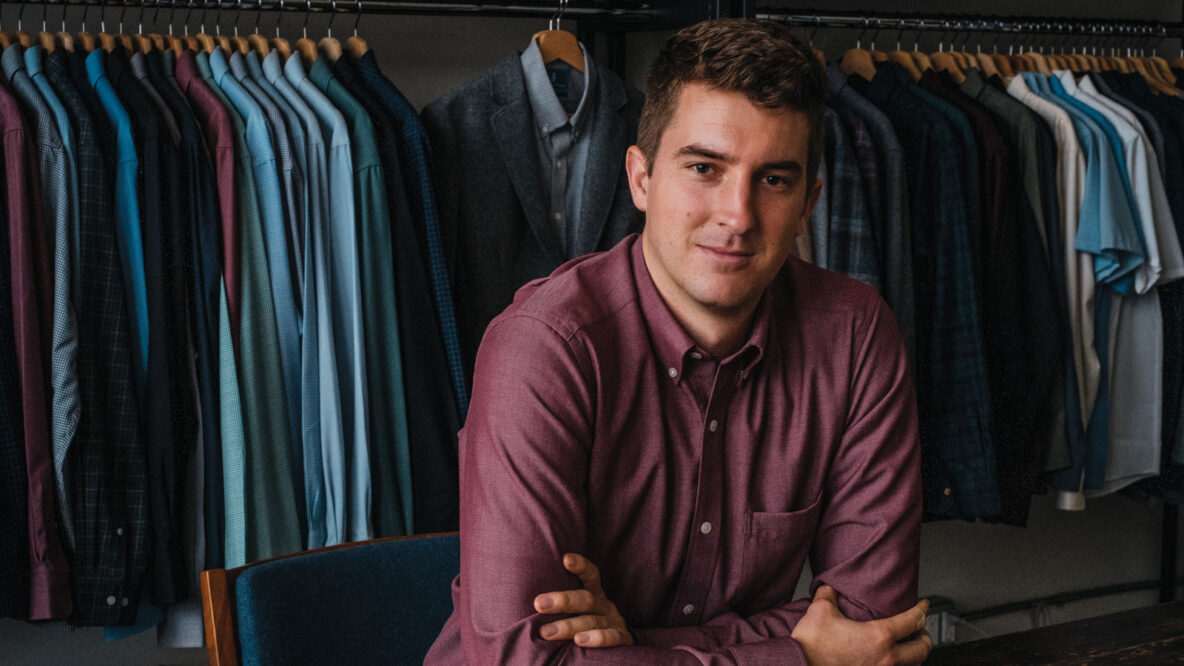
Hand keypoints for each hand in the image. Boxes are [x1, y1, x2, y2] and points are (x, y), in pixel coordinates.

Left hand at [533, 553, 634, 647]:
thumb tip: (525, 603)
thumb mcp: (578, 613)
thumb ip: (559, 607)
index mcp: (595, 595)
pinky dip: (597, 638)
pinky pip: (612, 638)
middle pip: (585, 599)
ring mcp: (614, 622)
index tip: (565, 559)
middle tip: (538, 603)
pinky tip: (580, 641)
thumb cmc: (587, 628)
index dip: (580, 566)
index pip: (590, 575)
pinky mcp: (622, 639)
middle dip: (562, 600)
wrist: (621, 648)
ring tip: (547, 632)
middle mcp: (605, 606)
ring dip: (568, 626)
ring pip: (592, 621)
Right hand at [791, 585, 930, 665]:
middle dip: (926, 637)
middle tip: (923, 629)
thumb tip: (829, 590)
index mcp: (879, 636)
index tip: (923, 606)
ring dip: (914, 656)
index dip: (921, 611)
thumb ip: (828, 595)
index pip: (911, 621)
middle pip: (921, 649)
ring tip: (909, 649)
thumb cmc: (811, 645)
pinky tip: (889, 662)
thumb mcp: (820, 610)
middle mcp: (886, 658)